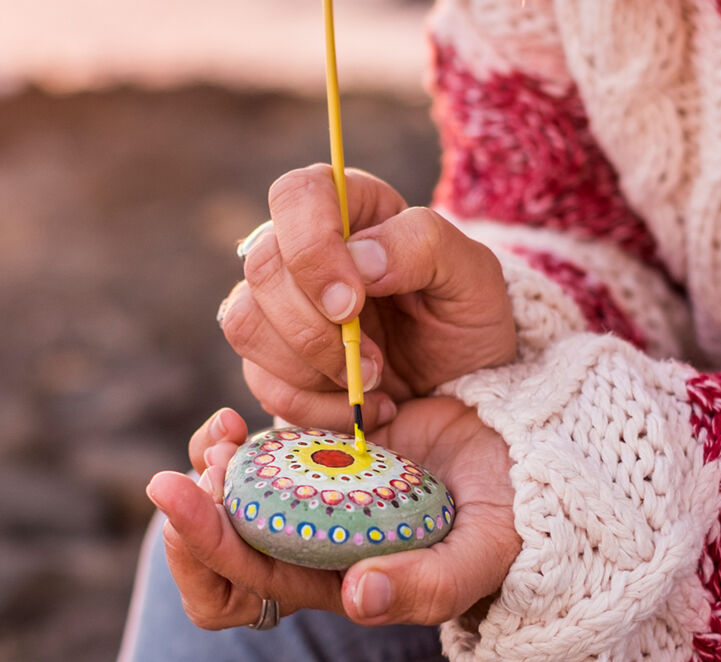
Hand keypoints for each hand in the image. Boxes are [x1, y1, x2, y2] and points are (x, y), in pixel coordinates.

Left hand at [147, 402, 518, 629]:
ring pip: (229, 499)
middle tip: (186, 470)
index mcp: (339, 580)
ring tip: (219, 434)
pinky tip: (239, 419)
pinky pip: (254, 455)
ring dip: (209, 470)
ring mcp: (310, 498)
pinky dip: (235, 440)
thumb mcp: (484, 552)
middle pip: (220, 550)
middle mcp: (313, 545)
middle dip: (191, 512)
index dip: (206, 551)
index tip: (189, 498)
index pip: (247, 586)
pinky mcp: (316, 454)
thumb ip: (430, 586)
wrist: (523, 449)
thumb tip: (356, 599)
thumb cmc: (511, 512)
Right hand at [220, 164, 515, 430]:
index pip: (296, 197)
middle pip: (262, 267)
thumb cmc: (465, 317)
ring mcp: (276, 305)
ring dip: (311, 367)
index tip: (351, 303)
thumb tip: (359, 258)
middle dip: (315, 328)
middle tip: (374, 360)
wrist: (460, 386)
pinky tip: (359, 405)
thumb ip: (424, 246)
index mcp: (350, 208)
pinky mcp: (269, 358)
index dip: (311, 249)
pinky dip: (313, 406)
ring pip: (247, 324)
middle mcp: (300, 249)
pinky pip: (260, 380)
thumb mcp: (473, 276)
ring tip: (372, 381)